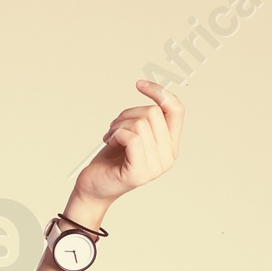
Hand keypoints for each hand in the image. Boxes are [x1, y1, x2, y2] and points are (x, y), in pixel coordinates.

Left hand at [66, 78, 184, 219]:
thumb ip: (148, 118)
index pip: (177, 110)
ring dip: (119, 125)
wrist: (94, 186)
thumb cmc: (111, 159)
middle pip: (154, 113)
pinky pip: (131, 138)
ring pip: (141, 124)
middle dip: (128, 114)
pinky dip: (115, 135)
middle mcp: (168, 157)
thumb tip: (156, 91)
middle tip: (115, 127)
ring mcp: (155, 167)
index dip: (160, 92)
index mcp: (171, 145)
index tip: (140, 84)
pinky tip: (110, 143)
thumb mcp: (134, 132)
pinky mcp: (138, 173)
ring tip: (111, 137)